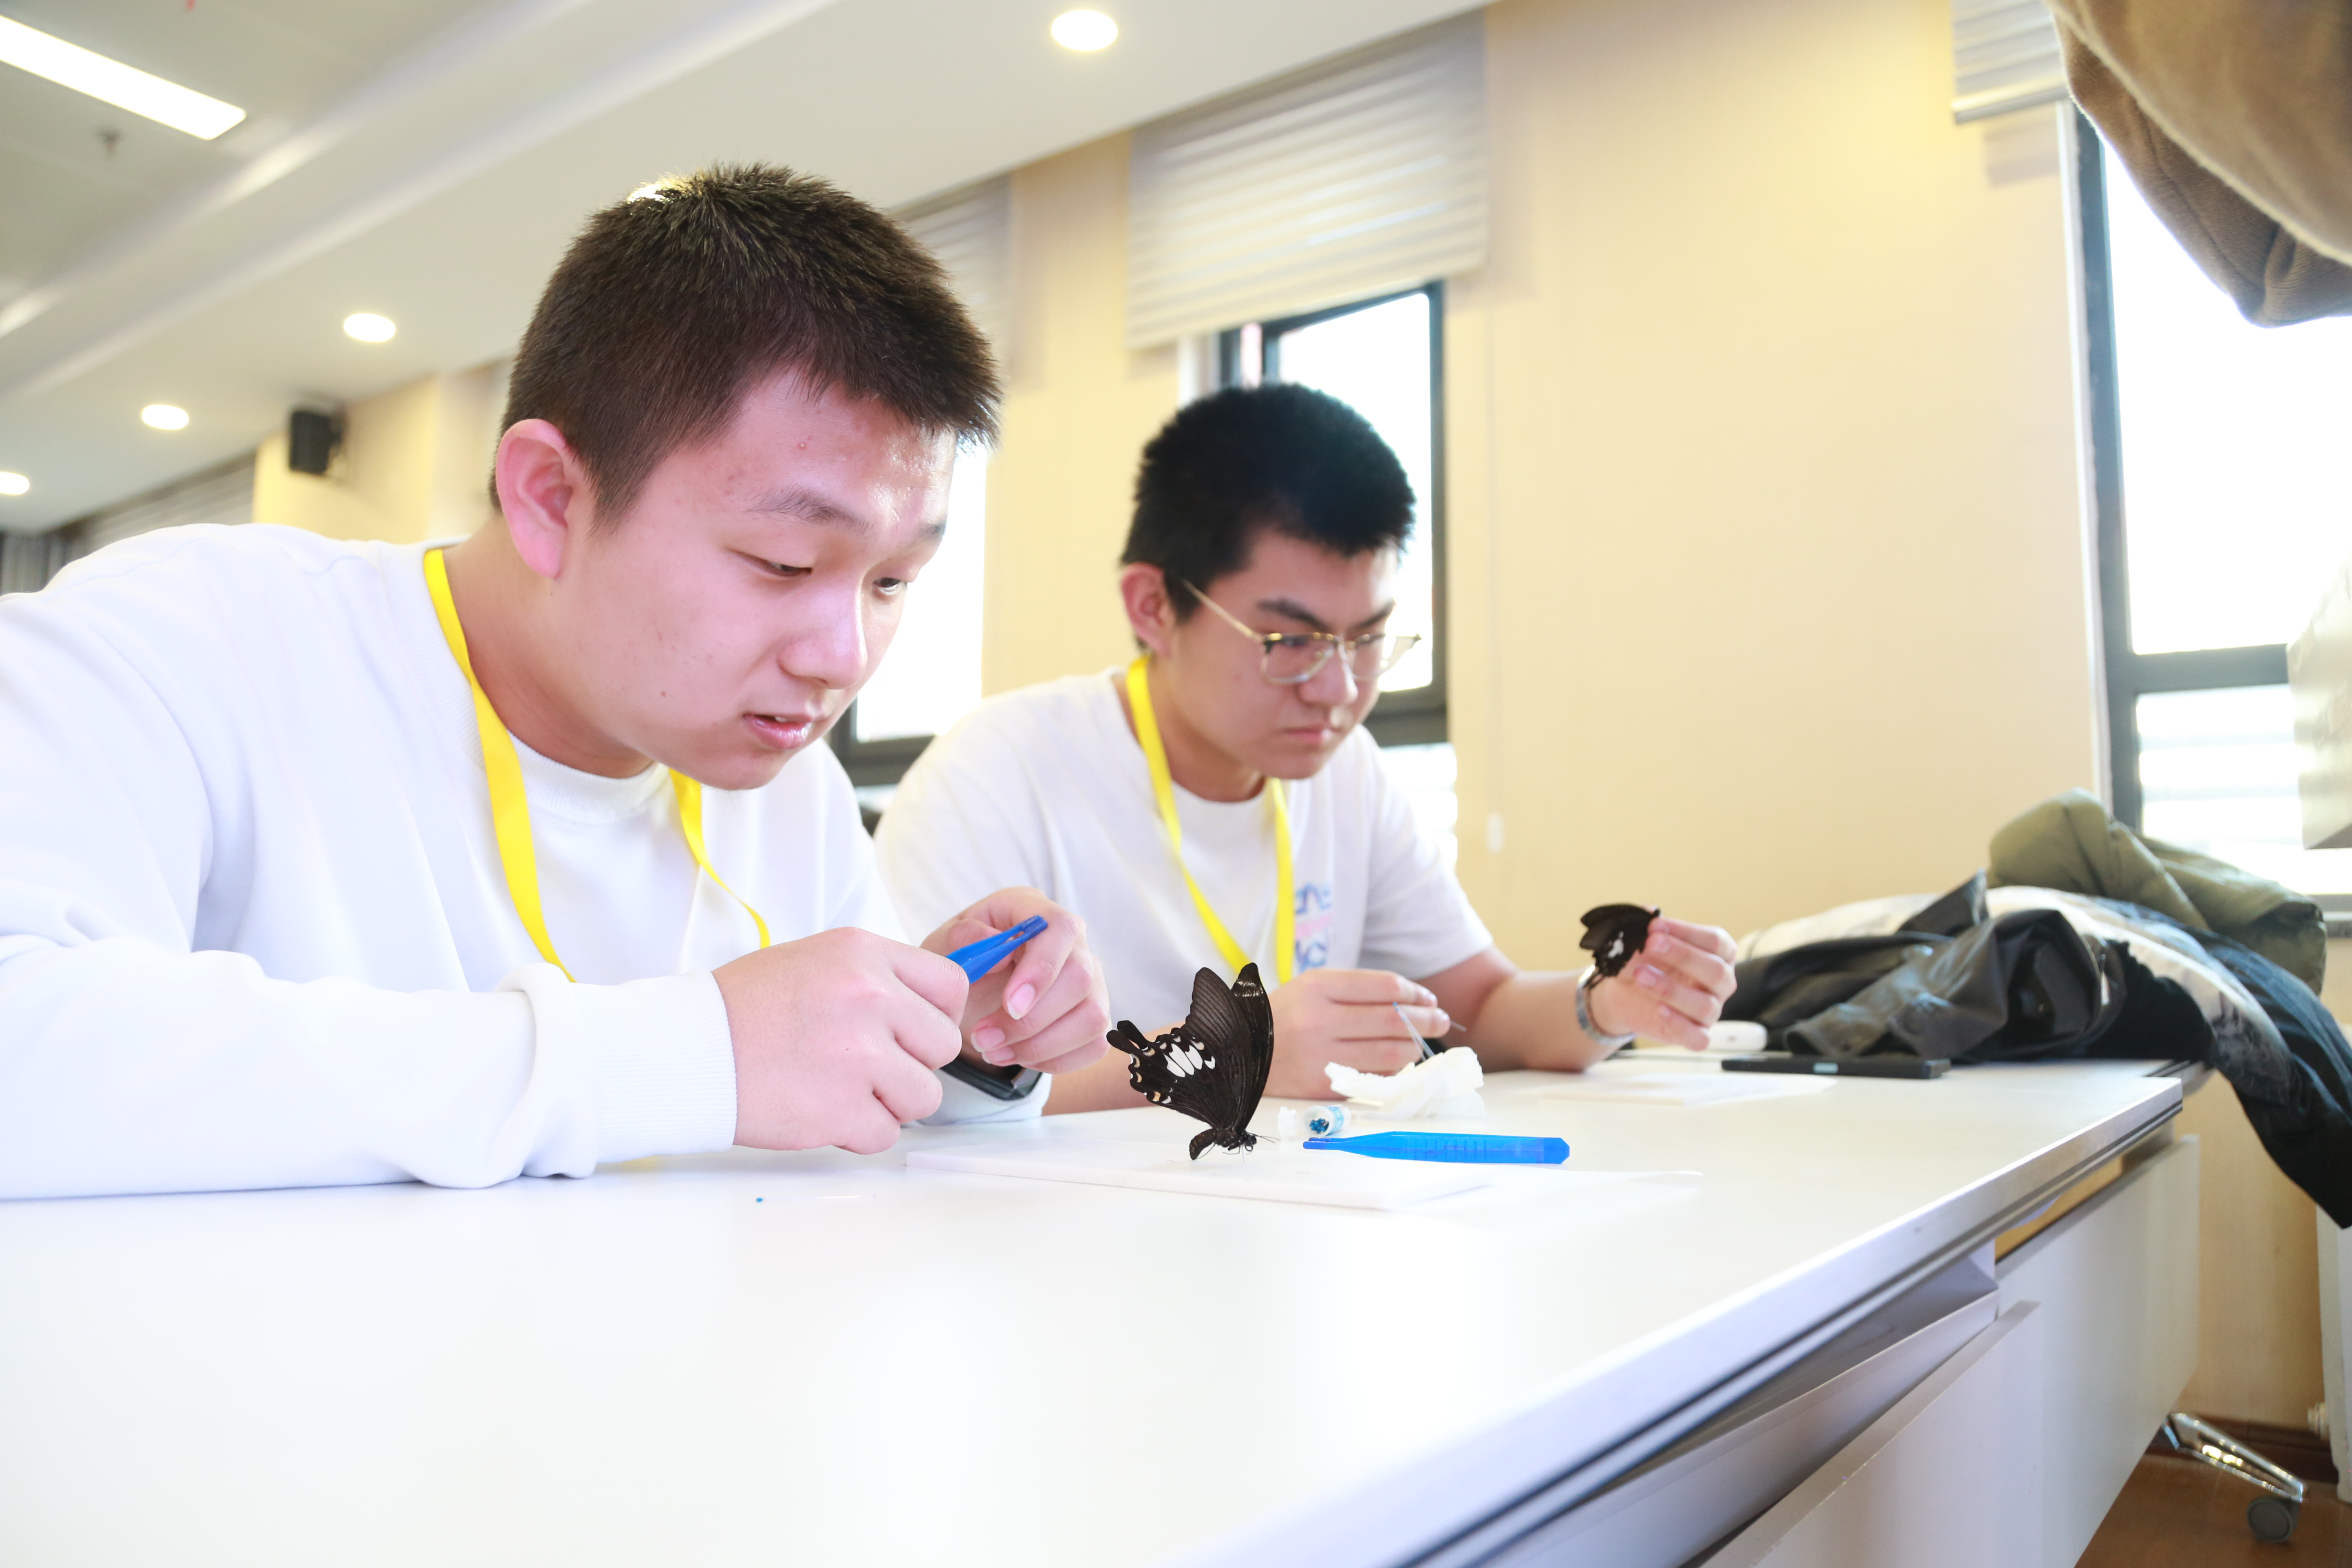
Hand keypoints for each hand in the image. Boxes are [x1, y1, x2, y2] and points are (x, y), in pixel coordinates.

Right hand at [717, 927, 966, 1153]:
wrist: (687, 1049)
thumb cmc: (745, 1009)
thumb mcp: (817, 961)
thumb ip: (875, 978)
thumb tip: (926, 1006)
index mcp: (863, 955)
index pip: (950, 985)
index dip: (937, 1015)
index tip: (913, 1031)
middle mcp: (869, 997)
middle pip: (944, 1044)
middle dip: (913, 1061)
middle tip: (869, 1065)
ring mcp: (859, 1055)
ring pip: (925, 1095)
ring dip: (890, 1101)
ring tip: (843, 1088)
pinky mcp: (843, 1109)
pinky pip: (887, 1133)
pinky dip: (859, 1132)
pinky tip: (823, 1110)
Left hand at [923, 889, 1109, 1077]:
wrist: (968, 997)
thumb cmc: (959, 965)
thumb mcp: (943, 948)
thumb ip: (963, 940)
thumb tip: (998, 954)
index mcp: (1033, 910)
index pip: (1060, 929)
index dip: (1042, 969)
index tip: (1009, 1006)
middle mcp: (1071, 941)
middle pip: (1080, 978)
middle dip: (1031, 1020)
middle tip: (983, 1038)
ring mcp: (1089, 979)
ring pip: (1091, 1017)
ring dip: (1039, 1045)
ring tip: (993, 1051)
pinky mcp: (1093, 1015)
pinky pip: (1094, 1045)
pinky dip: (1054, 1060)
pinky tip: (1017, 1055)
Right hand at [1266, 968, 1451, 1098]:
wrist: (1238, 1052)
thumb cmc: (1284, 1016)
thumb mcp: (1311, 988)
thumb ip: (1356, 992)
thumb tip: (1411, 1004)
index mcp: (1317, 987)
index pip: (1383, 986)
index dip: (1414, 992)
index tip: (1427, 997)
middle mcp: (1320, 1020)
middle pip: (1392, 1020)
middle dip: (1425, 1020)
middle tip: (1441, 1021)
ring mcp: (1321, 1055)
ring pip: (1389, 1052)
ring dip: (1414, 1048)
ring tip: (1419, 1044)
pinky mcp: (1323, 1086)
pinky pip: (1372, 1078)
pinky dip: (1392, 1071)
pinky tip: (1397, 1064)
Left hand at [1587, 918, 1737, 1049]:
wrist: (1624, 992)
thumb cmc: (1645, 960)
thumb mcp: (1643, 941)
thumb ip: (1647, 927)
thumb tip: (1648, 910)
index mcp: (1718, 954)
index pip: (1716, 941)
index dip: (1687, 932)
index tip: (1654, 926)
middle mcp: (1721, 983)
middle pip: (1717, 971)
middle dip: (1683, 955)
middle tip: (1650, 943)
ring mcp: (1711, 1011)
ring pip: (1706, 1005)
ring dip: (1671, 988)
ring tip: (1640, 975)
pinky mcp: (1695, 1035)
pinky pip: (1699, 1038)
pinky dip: (1680, 1025)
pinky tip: (1659, 1009)